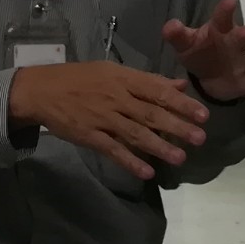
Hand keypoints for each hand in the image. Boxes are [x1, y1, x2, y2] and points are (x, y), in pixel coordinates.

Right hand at [8, 62, 207, 181]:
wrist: (42, 90)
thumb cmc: (81, 79)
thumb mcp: (114, 71)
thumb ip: (148, 80)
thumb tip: (180, 85)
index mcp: (124, 78)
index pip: (158, 91)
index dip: (181, 103)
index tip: (203, 114)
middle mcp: (117, 97)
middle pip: (151, 113)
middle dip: (177, 126)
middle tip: (200, 138)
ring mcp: (103, 118)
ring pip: (136, 133)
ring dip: (159, 146)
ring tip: (181, 157)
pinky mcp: (90, 136)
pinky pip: (113, 150)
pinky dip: (130, 161)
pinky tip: (147, 172)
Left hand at [163, 0, 244, 103]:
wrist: (212, 74)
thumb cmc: (199, 52)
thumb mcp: (184, 44)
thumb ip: (177, 35)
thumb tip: (169, 25)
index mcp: (219, 30)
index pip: (222, 18)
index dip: (225, 10)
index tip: (230, 1)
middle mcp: (235, 42)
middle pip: (240, 36)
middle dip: (243, 35)